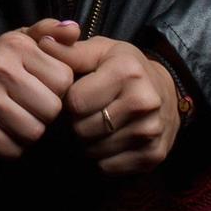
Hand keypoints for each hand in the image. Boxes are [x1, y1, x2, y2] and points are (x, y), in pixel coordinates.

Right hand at [0, 17, 83, 159]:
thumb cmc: (0, 69)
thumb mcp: (22, 42)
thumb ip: (50, 33)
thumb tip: (74, 30)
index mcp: (13, 45)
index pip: (64, 79)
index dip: (57, 88)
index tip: (40, 85)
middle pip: (52, 108)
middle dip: (46, 113)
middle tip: (30, 106)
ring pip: (35, 131)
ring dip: (31, 131)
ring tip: (18, 119)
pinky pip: (14, 149)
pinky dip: (14, 147)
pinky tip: (4, 132)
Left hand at [37, 35, 178, 174]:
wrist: (167, 91)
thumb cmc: (124, 67)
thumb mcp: (100, 51)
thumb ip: (70, 51)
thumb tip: (43, 42)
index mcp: (126, 72)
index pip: (75, 101)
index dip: (67, 100)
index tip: (73, 95)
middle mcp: (143, 102)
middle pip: (82, 129)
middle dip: (75, 123)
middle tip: (83, 114)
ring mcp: (150, 131)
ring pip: (93, 151)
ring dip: (86, 142)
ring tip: (95, 125)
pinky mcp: (154, 155)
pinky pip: (108, 167)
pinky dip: (101, 158)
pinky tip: (108, 141)